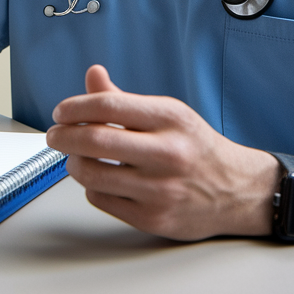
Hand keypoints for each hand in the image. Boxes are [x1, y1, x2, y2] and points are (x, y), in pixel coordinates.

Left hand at [46, 65, 278, 240]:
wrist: (238, 191)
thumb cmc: (196, 148)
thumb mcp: (169, 114)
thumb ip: (124, 99)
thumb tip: (92, 74)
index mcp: (171, 119)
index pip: (108, 104)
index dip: (74, 107)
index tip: (61, 112)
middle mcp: (168, 153)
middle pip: (94, 140)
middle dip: (63, 136)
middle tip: (55, 135)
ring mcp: (161, 189)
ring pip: (91, 173)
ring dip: (74, 163)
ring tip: (77, 157)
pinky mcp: (154, 218)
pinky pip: (101, 199)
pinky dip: (93, 187)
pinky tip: (103, 179)